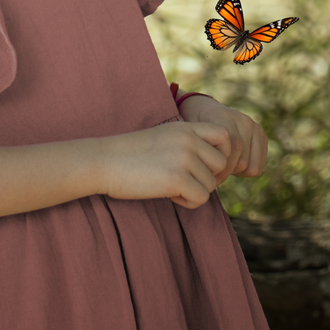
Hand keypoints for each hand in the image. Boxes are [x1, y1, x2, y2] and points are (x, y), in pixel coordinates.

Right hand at [98, 122, 230, 208]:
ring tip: (170, 186)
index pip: (225, 136)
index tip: (203, 165)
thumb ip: (189, 143)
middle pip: (221, 165)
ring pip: (211, 185)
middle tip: (184, 180)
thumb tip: (216, 165)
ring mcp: (184, 158)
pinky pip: (201, 199)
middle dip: (207, 177)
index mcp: (186, 127)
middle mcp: (189, 140)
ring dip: (194, 191)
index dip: (220, 154)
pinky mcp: (177, 179)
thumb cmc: (130, 154)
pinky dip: (187, 202)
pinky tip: (169, 194)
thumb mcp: (164, 137)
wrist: (104, 161)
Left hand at [177, 94, 266, 179]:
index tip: (207, 175)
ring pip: (252, 166)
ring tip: (222, 166)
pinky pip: (259, 166)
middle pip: (242, 161)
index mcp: (224, 117)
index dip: (220, 169)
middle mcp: (243, 120)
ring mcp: (254, 127)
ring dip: (236, 172)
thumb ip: (199, 152)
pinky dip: (246, 171)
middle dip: (226, 172)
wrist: (204, 110)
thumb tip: (205, 179)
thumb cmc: (194, 129)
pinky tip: (233, 164)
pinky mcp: (261, 136)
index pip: (231, 151)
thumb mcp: (190, 137)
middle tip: (213, 175)